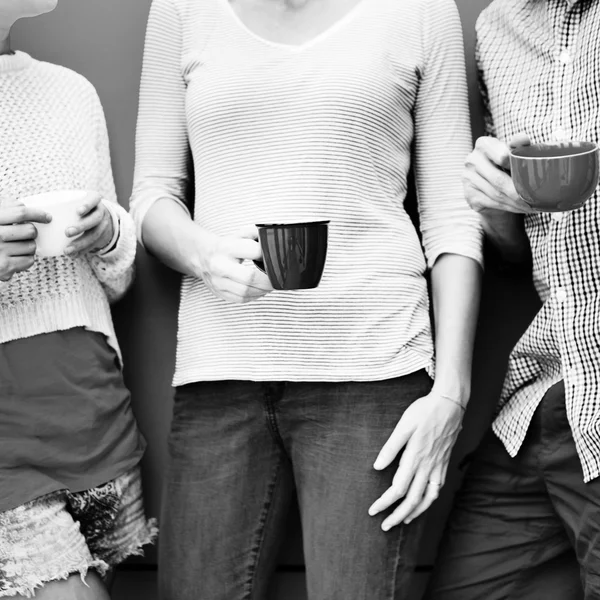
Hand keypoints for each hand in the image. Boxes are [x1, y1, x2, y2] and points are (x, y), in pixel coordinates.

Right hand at [0, 197, 50, 281]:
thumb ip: (5, 206)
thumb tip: (24, 206)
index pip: (20, 212)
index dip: (37, 214)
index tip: (47, 217)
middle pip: (30, 230)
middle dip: (32, 232)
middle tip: (25, 233)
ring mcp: (0, 251)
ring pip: (31, 246)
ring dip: (29, 246)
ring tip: (16, 246)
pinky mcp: (5, 267)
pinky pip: (29, 261)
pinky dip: (26, 259)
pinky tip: (15, 256)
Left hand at [64, 193, 113, 256]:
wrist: (99, 218)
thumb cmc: (77, 207)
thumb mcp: (74, 200)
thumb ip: (59, 200)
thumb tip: (29, 205)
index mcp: (94, 200)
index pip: (94, 199)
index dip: (87, 205)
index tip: (77, 211)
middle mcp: (101, 212)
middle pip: (95, 219)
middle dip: (82, 226)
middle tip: (67, 232)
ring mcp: (103, 226)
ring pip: (95, 235)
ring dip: (81, 243)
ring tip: (67, 250)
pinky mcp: (101, 238)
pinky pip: (93, 246)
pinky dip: (82, 251)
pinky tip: (72, 256)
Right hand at [194, 225, 272, 303]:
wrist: (201, 256)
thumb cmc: (225, 246)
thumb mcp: (239, 234)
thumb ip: (257, 234)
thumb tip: (275, 239)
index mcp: (226, 247)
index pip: (254, 251)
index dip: (268, 255)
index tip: (276, 258)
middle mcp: (220, 265)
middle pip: (250, 277)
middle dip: (268, 280)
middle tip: (278, 279)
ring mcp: (218, 281)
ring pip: (246, 291)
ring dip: (263, 290)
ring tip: (271, 285)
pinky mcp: (219, 292)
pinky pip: (241, 299)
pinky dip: (254, 296)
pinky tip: (260, 290)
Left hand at [368, 391, 464, 529]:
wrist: (450, 404)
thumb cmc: (424, 411)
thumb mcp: (404, 425)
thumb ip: (391, 448)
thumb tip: (377, 467)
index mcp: (415, 457)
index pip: (397, 488)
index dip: (384, 502)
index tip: (373, 510)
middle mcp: (428, 466)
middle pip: (412, 499)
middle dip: (397, 515)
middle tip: (384, 526)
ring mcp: (438, 466)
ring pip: (427, 498)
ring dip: (414, 512)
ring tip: (402, 521)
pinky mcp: (444, 463)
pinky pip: (437, 489)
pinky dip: (429, 501)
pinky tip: (422, 504)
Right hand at [463, 133, 536, 215]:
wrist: (491, 185)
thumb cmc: (505, 165)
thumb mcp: (513, 153)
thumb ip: (518, 146)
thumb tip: (523, 139)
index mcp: (483, 144)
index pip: (501, 156)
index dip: (516, 166)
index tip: (531, 174)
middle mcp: (471, 160)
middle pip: (498, 179)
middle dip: (518, 192)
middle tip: (535, 198)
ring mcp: (468, 179)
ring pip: (496, 194)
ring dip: (516, 202)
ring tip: (531, 205)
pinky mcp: (469, 196)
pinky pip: (491, 203)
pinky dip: (509, 207)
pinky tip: (520, 208)